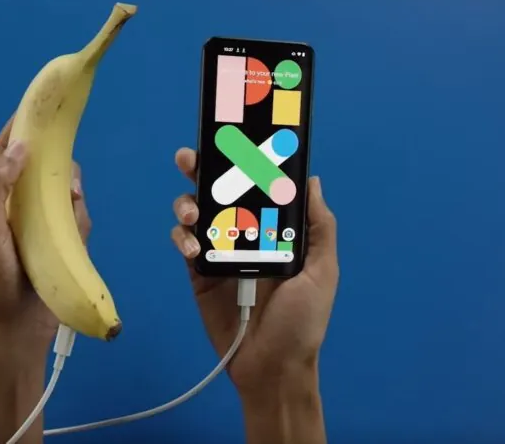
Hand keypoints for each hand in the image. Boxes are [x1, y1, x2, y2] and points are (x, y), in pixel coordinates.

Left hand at [0, 116, 91, 341]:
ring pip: (66, 188)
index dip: (21, 126)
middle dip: (54, 162)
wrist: (19, 323)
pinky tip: (72, 235)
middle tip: (62, 165)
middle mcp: (20, 203)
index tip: (39, 103)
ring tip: (63, 215)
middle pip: (42, 165)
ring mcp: (45, 220)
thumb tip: (21, 146)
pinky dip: (79, 220)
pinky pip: (80, 215)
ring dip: (68, 196)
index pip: (7, 151)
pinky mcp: (67, 236)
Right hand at [170, 148, 338, 397]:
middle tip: (190, 157)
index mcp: (274, 229)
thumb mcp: (322, 272)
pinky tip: (191, 245)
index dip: (244, 160)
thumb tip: (311, 179)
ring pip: (196, 213)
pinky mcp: (198, 272)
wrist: (271, 367)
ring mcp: (219, 252)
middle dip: (203, 169)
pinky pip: (184, 244)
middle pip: (219, 192)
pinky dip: (182, 238)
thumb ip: (318, 226)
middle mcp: (245, 233)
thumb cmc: (302, 320)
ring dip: (188, 203)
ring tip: (191, 213)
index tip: (234, 136)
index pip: (257, 186)